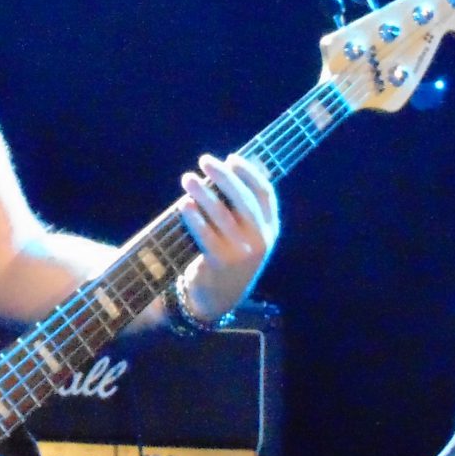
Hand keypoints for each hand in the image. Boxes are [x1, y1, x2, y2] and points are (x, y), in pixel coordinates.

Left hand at [177, 153, 279, 320]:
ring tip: (188, 178)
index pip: (265, 193)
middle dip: (223, 176)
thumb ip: (240, 209)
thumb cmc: (228, 256)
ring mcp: (241, 252)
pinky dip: (193, 217)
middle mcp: (260, 240)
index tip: (232, 158)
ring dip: (202, 192)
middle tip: (204, 160)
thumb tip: (226, 170)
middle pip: (242, 199)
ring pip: (221, 214)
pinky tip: (184, 203)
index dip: (249, 173)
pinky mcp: (220, 262)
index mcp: (270, 229)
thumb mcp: (244, 235)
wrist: (219, 297)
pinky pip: (205, 233)